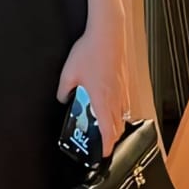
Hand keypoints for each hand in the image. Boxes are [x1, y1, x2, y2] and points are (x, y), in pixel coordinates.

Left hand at [57, 21, 128, 154]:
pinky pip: (124, 102)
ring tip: (106, 127)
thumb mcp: (68, 74)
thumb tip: (64, 99)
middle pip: (118, 126)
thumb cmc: (90, 52)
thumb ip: (64, 91)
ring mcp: (122, 89)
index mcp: (102, 100)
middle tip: (103, 144)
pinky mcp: (124, 80)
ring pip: (123, 114)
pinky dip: (119, 110)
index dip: (107, 146)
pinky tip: (110, 105)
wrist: (107, 33)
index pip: (108, 131)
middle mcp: (115, 97)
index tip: (104, 155)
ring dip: (116, 124)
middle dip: (112, 138)